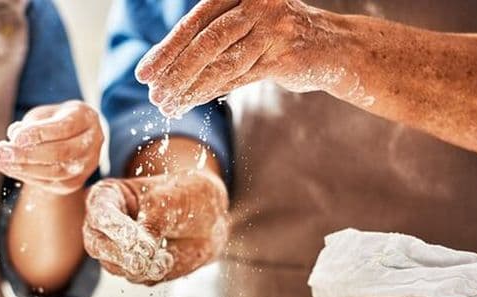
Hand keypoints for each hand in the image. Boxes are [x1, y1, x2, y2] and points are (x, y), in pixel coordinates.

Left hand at [0, 100, 103, 194]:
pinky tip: (11, 168)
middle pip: (62, 153)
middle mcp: (93, 143)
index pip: (64, 128)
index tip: (15, 137)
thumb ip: (31, 123)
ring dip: (25, 168)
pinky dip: (28, 177)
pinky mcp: (75, 182)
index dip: (39, 133)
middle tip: (3, 152)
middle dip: (29, 154)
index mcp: (87, 119)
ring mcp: (87, 166)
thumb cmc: (56, 120)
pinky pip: (52, 183)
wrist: (75, 137)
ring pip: (57, 172)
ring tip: (2, 161)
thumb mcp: (45, 114)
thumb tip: (13, 136)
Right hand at [83, 171, 227, 284]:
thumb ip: (153, 223)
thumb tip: (142, 251)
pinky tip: (168, 259)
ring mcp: (115, 250)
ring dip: (141, 266)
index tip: (135, 238)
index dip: (115, 227)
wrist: (209, 218)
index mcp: (107, 197)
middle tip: (147, 256)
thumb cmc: (186, 197)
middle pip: (97, 245)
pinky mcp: (131, 269)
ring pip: (114, 266)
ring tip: (165, 256)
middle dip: (122, 254)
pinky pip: (135, 278)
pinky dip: (153, 272)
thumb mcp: (171, 201)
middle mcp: (104, 225)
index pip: (100, 213)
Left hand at [135, 0, 341, 116]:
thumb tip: (161, 68)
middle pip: (206, 42)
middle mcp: (258, 2)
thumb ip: (209, 38)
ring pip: (222, 63)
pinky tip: (191, 104)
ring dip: (190, 89)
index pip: (195, 22)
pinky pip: (240, 78)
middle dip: (174, 72)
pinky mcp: (286, 54)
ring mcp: (274, 27)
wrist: (332, 46)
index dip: (166, 50)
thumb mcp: (242, 26)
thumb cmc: (276, 36)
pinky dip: (212, 93)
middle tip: (153, 95)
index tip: (144, 74)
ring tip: (167, 106)